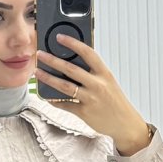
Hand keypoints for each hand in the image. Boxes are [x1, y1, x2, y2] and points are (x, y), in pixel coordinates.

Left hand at [34, 34, 151, 153]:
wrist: (125, 124)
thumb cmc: (115, 102)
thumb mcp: (108, 82)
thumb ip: (93, 73)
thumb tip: (73, 63)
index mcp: (105, 73)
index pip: (87, 53)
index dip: (72, 43)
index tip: (59, 37)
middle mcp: (97, 85)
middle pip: (71, 69)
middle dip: (52, 60)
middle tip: (40, 54)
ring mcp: (90, 99)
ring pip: (64, 86)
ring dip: (48, 78)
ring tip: (37, 72)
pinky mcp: (84, 112)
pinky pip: (65, 104)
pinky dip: (54, 100)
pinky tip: (46, 96)